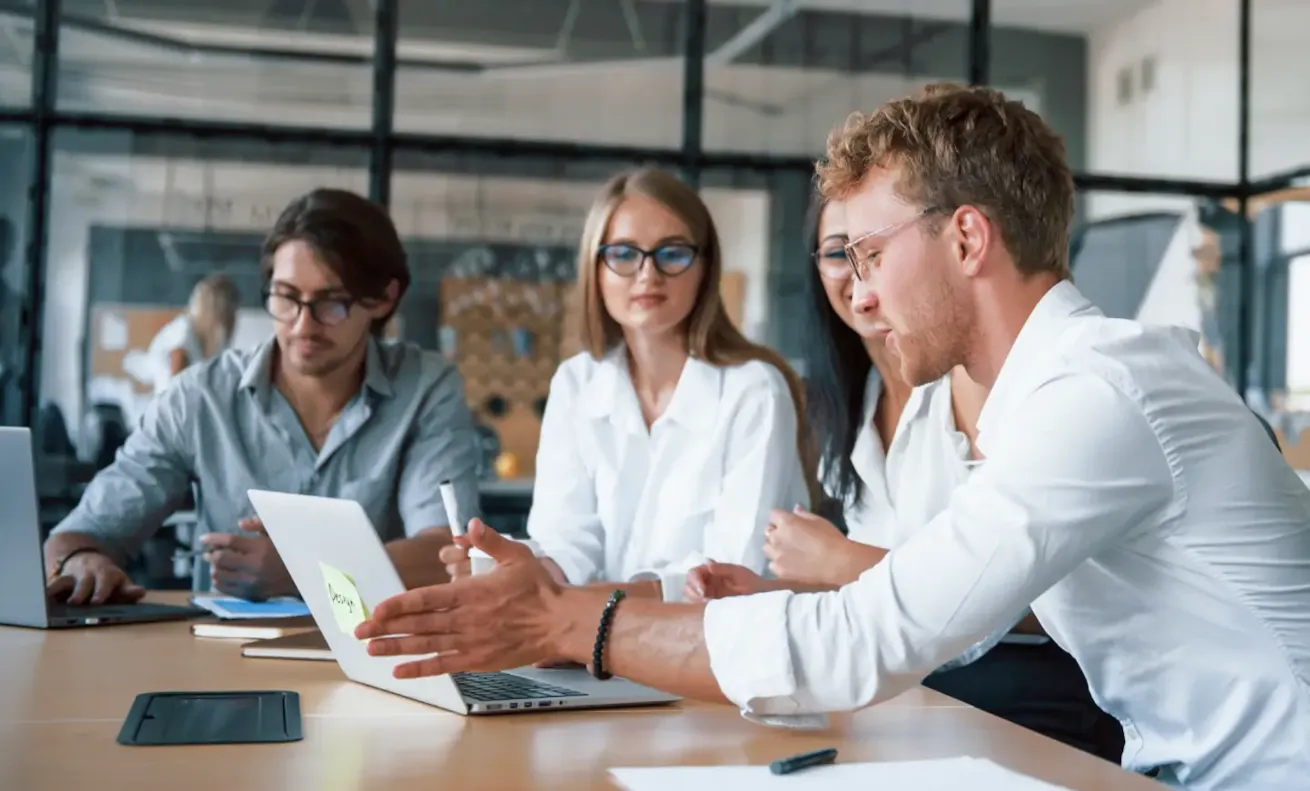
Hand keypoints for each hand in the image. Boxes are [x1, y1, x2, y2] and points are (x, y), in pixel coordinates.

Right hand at [46, 551, 144, 605]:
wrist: (89, 562)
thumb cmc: (108, 580)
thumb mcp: (121, 583)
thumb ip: (129, 591)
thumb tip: (141, 592)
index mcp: (106, 573)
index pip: (105, 581)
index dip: (101, 591)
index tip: (97, 600)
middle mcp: (88, 574)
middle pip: (84, 582)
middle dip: (80, 591)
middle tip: (76, 602)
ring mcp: (72, 576)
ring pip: (65, 582)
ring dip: (59, 590)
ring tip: (53, 601)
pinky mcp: (58, 581)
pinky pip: (51, 585)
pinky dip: (46, 592)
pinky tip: (41, 599)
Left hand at [200, 518, 294, 600]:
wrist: (301, 578)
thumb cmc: (287, 552)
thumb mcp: (277, 534)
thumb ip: (259, 525)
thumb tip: (240, 524)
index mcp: (261, 548)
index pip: (230, 541)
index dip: (213, 539)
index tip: (203, 538)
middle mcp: (254, 566)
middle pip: (220, 559)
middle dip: (211, 554)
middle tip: (210, 552)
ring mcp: (250, 582)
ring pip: (218, 575)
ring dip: (213, 568)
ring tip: (217, 564)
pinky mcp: (249, 594)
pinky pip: (224, 588)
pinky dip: (219, 580)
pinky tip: (222, 575)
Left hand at [356, 518, 566, 678]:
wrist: (560, 622)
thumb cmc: (539, 589)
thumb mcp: (517, 555)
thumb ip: (490, 541)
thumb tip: (471, 525)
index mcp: (471, 592)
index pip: (425, 598)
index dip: (398, 604)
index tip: (376, 609)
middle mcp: (466, 618)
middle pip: (418, 623)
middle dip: (386, 627)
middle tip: (359, 631)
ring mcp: (471, 641)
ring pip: (426, 645)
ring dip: (396, 647)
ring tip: (371, 649)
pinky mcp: (478, 659)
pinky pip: (443, 665)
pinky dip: (420, 669)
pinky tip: (400, 671)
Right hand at [684, 561, 768, 601]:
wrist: (764, 598)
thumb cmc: (753, 583)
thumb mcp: (739, 573)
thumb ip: (724, 568)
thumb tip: (707, 565)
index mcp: (713, 571)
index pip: (695, 572)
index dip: (694, 579)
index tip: (702, 589)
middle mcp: (708, 581)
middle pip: (689, 583)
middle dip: (691, 589)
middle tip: (703, 597)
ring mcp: (709, 594)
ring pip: (690, 594)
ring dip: (693, 597)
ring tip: (705, 602)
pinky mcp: (712, 605)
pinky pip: (698, 604)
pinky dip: (698, 606)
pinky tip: (707, 607)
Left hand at [764, 506, 863, 585]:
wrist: (839, 564)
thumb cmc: (831, 539)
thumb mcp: (819, 521)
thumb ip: (803, 515)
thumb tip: (795, 509)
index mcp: (786, 522)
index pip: (772, 514)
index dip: (780, 518)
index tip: (787, 522)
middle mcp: (777, 537)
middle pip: (768, 531)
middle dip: (776, 532)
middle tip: (789, 538)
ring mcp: (776, 556)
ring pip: (767, 548)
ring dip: (774, 547)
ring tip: (788, 552)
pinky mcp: (779, 571)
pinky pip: (772, 564)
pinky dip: (779, 563)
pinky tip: (790, 565)